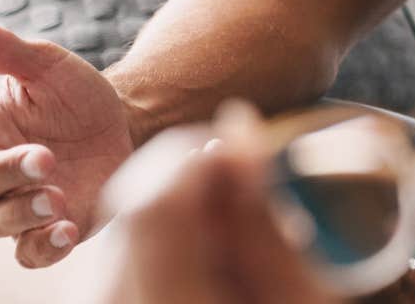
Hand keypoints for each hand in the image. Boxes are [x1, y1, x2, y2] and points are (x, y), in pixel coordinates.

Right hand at [0, 8, 136, 266]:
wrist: (128, 125)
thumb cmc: (76, 94)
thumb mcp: (47, 63)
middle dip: (10, 172)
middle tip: (46, 158)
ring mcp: (21, 203)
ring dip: (23, 213)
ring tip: (57, 199)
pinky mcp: (50, 229)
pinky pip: (29, 253)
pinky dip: (41, 247)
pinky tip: (63, 232)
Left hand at [97, 112, 337, 303]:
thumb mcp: (296, 298)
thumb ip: (261, 216)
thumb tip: (237, 127)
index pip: (157, 198)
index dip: (201, 158)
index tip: (249, 156)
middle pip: (137, 205)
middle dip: (198, 188)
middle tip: (259, 213)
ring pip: (126, 227)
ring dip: (184, 219)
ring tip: (240, 257)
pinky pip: (118, 259)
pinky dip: (166, 251)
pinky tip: (211, 278)